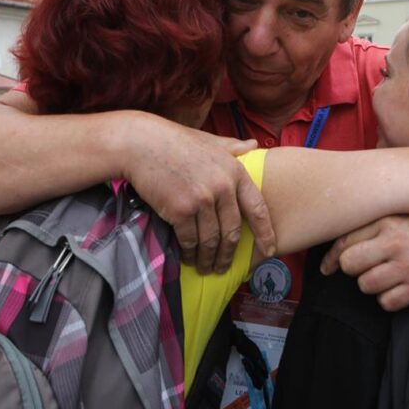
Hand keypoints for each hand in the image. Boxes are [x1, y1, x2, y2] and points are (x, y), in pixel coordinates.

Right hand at [124, 118, 275, 272]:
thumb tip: (253, 145)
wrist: (140, 144)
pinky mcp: (180, 210)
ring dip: (208, 259)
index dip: (265, 233)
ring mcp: (202, 199)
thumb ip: (232, 147)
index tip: (268, 250)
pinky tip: (188, 258)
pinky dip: (189, 253)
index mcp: (235, 171)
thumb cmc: (174, 141)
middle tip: (223, 267)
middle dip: (228, 254)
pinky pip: (190, 240)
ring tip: (205, 267)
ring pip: (211, 240)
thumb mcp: (210, 140)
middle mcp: (223, 187)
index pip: (258, 209)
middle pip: (232, 232)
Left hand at [319, 213, 408, 310]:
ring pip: (365, 286)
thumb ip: (374, 224)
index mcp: (387, 220)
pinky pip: (387, 303)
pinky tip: (401, 287)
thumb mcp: (404, 213)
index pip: (343, 241)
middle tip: (368, 267)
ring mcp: (406, 266)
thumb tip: (338, 244)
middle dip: (354, 269)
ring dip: (373, 285)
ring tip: (388, 275)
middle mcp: (393, 242)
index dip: (331, 257)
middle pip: (348, 265)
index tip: (327, 267)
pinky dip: (391, 299)